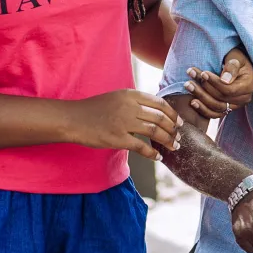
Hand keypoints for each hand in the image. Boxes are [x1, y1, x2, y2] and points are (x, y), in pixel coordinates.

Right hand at [67, 90, 181, 160]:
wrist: (73, 119)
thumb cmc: (95, 109)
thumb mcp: (117, 97)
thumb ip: (135, 102)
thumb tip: (157, 111)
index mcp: (130, 95)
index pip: (160, 103)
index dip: (173, 114)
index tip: (179, 122)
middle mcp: (129, 107)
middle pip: (160, 118)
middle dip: (174, 129)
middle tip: (179, 137)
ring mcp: (123, 123)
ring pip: (155, 132)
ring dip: (168, 141)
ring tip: (174, 147)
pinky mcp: (117, 138)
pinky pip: (141, 147)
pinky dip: (153, 153)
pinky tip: (158, 157)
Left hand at [184, 47, 252, 118]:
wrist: (237, 65)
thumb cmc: (236, 58)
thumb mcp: (236, 57)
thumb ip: (232, 66)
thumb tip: (225, 80)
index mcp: (249, 86)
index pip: (229, 89)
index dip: (215, 83)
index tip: (203, 74)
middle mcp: (244, 98)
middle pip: (221, 99)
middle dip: (204, 89)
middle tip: (190, 79)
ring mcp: (235, 105)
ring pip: (217, 107)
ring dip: (201, 98)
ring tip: (188, 87)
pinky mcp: (227, 109)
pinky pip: (215, 114)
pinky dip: (203, 110)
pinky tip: (193, 102)